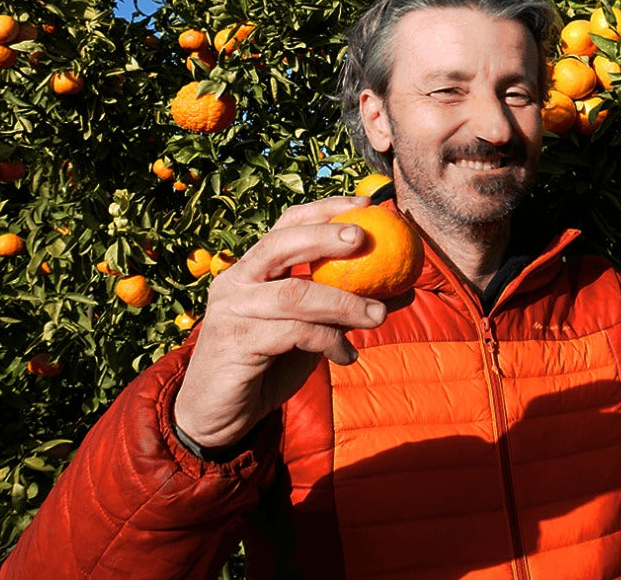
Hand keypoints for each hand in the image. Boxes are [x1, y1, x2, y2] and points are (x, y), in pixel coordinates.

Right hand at [172, 196, 387, 450]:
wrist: (217, 415)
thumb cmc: (267, 365)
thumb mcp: (312, 330)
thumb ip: (344, 306)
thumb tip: (403, 289)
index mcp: (254, 268)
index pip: (287, 224)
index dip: (324, 209)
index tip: (365, 205)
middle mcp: (237, 281)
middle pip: (281, 244)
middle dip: (324, 237)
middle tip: (364, 239)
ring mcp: (231, 310)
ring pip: (294, 294)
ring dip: (343, 303)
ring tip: (377, 316)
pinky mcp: (234, 342)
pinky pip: (293, 333)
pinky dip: (328, 341)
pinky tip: (347, 355)